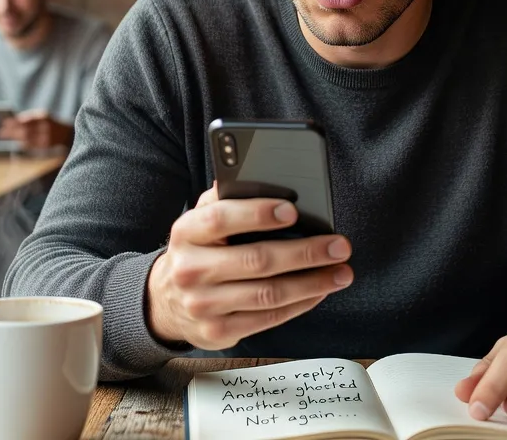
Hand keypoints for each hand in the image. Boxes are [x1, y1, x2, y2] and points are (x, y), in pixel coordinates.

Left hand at [0, 109, 74, 149]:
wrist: (67, 134)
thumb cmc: (49, 124)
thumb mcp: (41, 117)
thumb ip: (28, 118)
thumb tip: (10, 122)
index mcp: (43, 117)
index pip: (25, 119)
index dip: (14, 122)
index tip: (4, 122)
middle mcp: (45, 127)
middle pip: (24, 130)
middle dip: (11, 131)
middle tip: (0, 132)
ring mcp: (46, 137)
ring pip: (26, 138)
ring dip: (14, 138)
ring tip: (4, 136)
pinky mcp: (46, 146)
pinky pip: (30, 145)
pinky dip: (22, 143)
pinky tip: (16, 142)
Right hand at [145, 184, 353, 349]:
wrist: (165, 302)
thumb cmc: (197, 251)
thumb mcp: (199, 220)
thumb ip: (224, 198)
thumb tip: (260, 174)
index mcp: (185, 233)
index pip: (220, 219)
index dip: (257, 213)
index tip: (293, 210)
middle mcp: (190, 270)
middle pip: (255, 260)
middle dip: (305, 253)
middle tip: (338, 246)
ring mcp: (203, 306)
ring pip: (268, 294)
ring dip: (312, 283)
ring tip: (341, 271)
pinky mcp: (218, 332)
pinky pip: (268, 318)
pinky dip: (300, 304)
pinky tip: (320, 290)